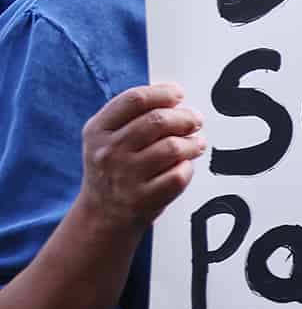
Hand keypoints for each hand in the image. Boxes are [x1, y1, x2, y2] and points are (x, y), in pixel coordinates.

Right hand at [77, 84, 204, 235]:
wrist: (101, 215)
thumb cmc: (114, 168)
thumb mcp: (108, 138)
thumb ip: (135, 115)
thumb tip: (175, 98)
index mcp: (98, 130)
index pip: (135, 100)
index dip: (163, 93)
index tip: (179, 94)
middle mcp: (108, 152)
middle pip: (158, 120)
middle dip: (185, 117)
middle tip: (195, 120)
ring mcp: (124, 177)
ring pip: (172, 147)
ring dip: (192, 143)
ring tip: (196, 144)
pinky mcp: (142, 199)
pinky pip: (178, 175)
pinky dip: (187, 168)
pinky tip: (184, 167)